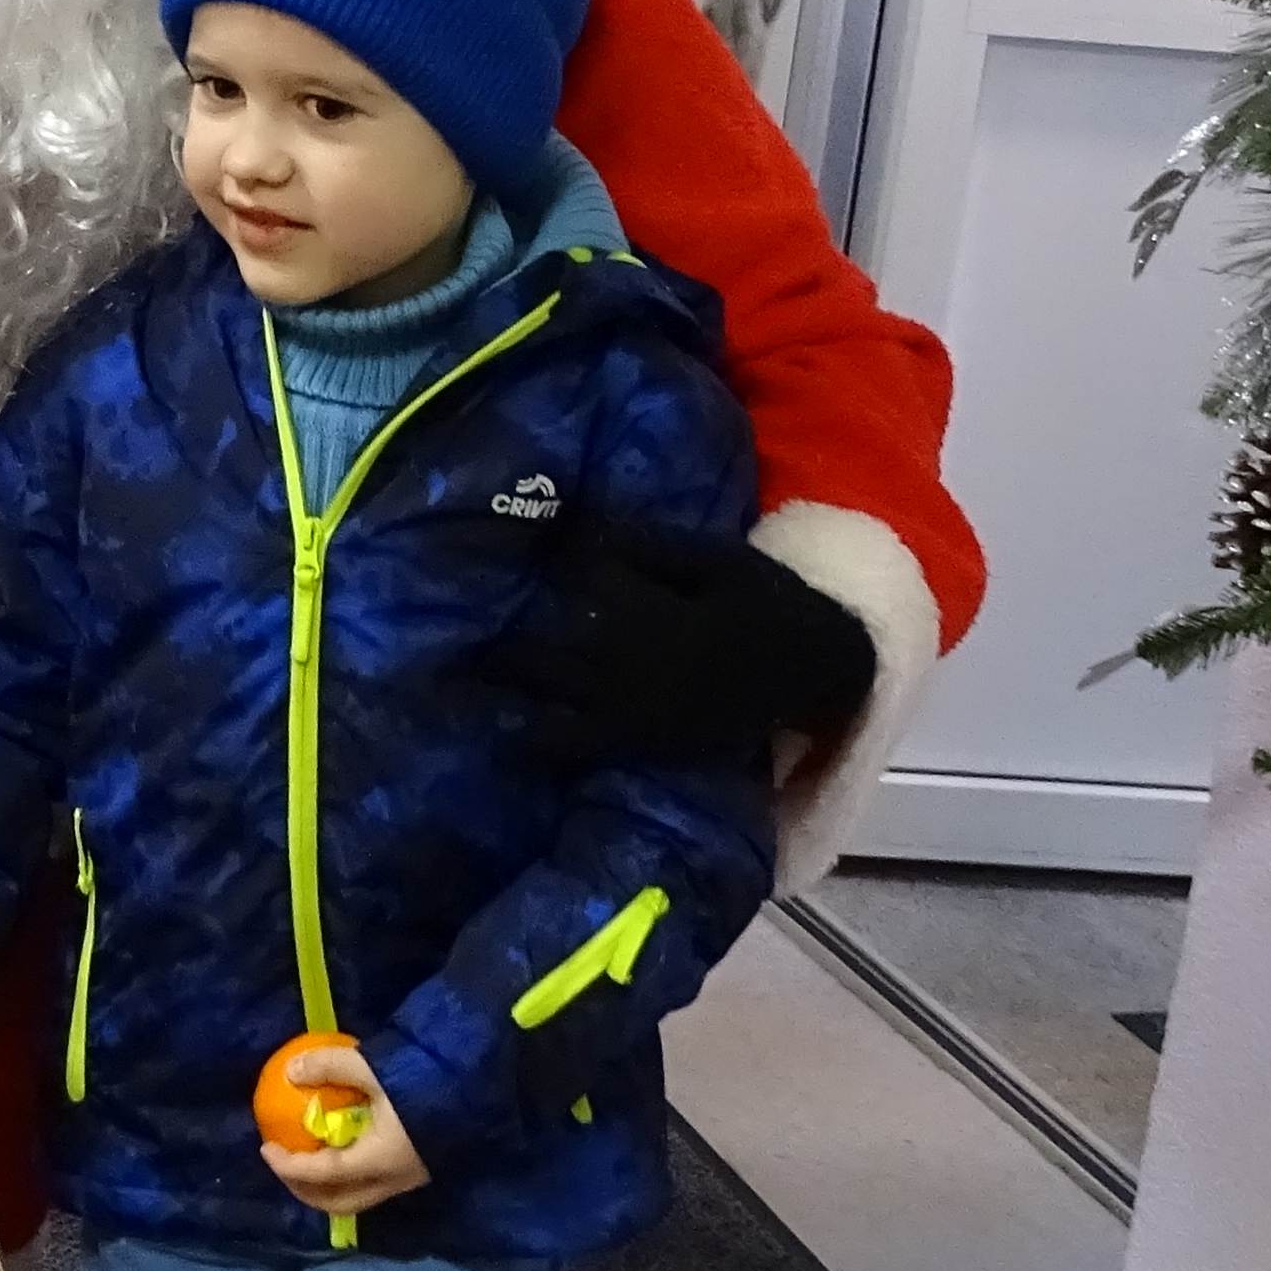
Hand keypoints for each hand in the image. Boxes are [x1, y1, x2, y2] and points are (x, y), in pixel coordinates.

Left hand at [257, 1043, 430, 1214]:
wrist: (481, 1086)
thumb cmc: (424, 1079)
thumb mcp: (372, 1065)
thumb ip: (330, 1066)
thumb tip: (293, 1069)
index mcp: (377, 1161)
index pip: (322, 1174)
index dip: (289, 1167)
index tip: (266, 1149)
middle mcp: (393, 1180)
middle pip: (340, 1203)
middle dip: (306, 1191)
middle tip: (285, 1166)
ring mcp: (410, 1178)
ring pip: (360, 1198)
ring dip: (329, 1187)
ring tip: (310, 1162)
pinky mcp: (421, 1168)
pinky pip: (376, 1184)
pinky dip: (351, 1175)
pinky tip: (346, 1149)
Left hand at [484, 525, 878, 757]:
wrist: (812, 670)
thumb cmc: (765, 604)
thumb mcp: (717, 560)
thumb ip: (652, 546)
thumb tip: (586, 528)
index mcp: (649, 609)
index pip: (578, 583)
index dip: (540, 572)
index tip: (494, 559)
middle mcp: (632, 659)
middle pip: (549, 641)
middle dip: (505, 635)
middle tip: (457, 627)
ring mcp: (633, 705)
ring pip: (553, 690)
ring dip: (509, 678)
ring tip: (463, 672)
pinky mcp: (640, 739)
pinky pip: (577, 741)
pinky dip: (540, 736)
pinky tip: (508, 728)